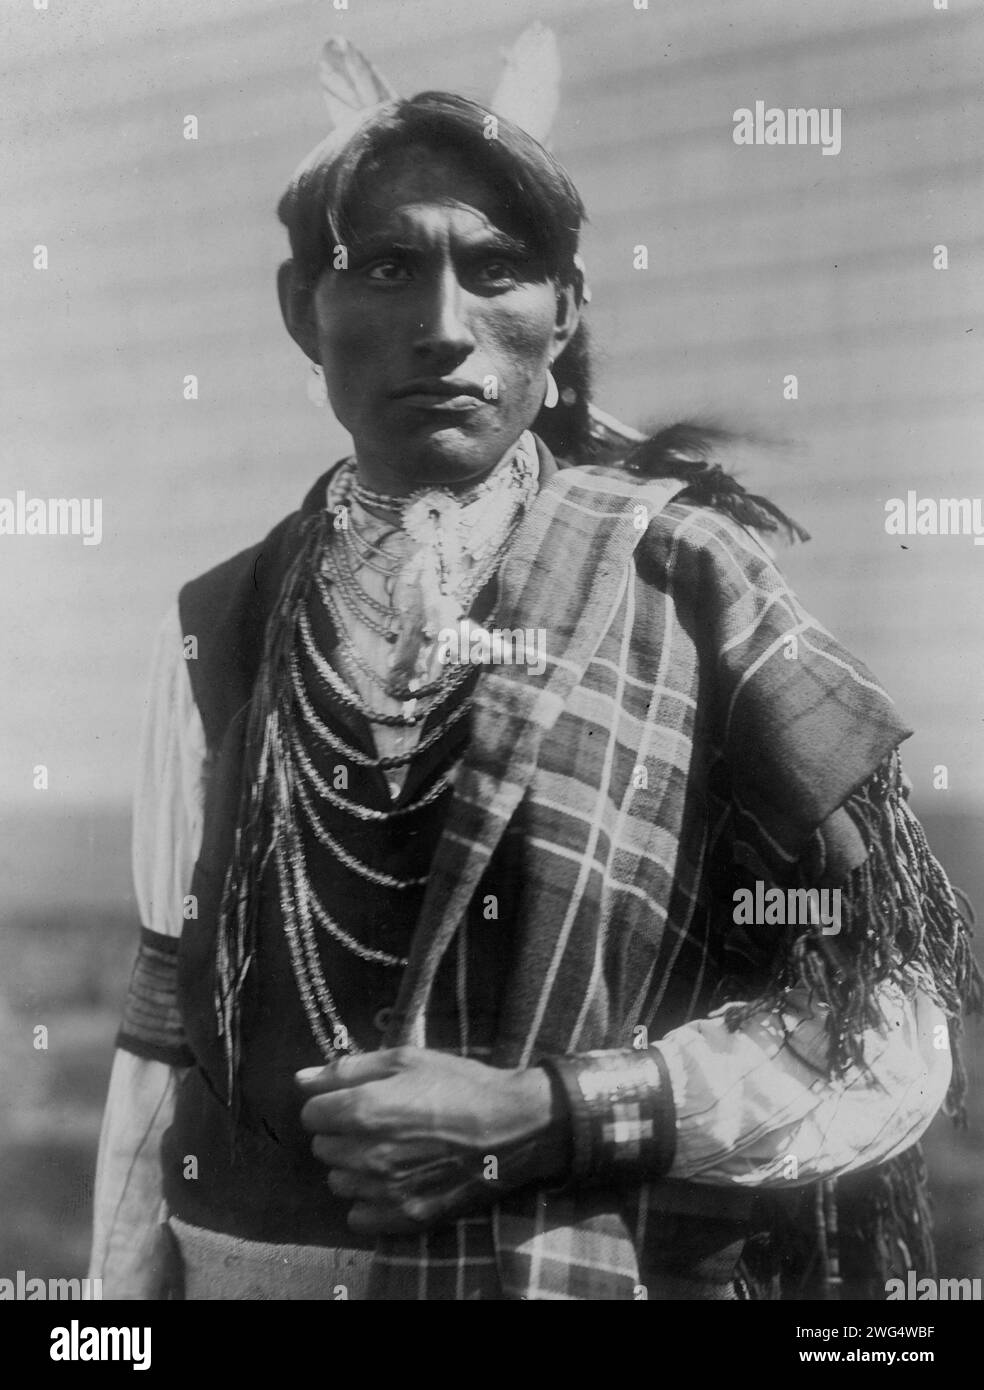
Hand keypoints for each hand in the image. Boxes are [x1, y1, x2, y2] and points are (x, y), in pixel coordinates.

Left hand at [296, 1047, 569, 1235]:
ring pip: (339, 1182)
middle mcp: (366, 1155)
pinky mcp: (405, 1215)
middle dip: (342, 1133)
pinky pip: (358, 1216)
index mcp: (362, 1110)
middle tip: (378, 1122)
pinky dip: (369, 1201)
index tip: (354, 1099)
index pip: (311, 1114)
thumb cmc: (459, 1084)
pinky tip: (393, 1181)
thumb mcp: (406, 1059)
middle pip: (323, 1148)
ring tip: (389, 1151)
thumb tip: (301, 1078)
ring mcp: (385, 1191)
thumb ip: (348, 1069)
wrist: (513, 1126)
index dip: (330, 1103)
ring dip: (354, 1167)